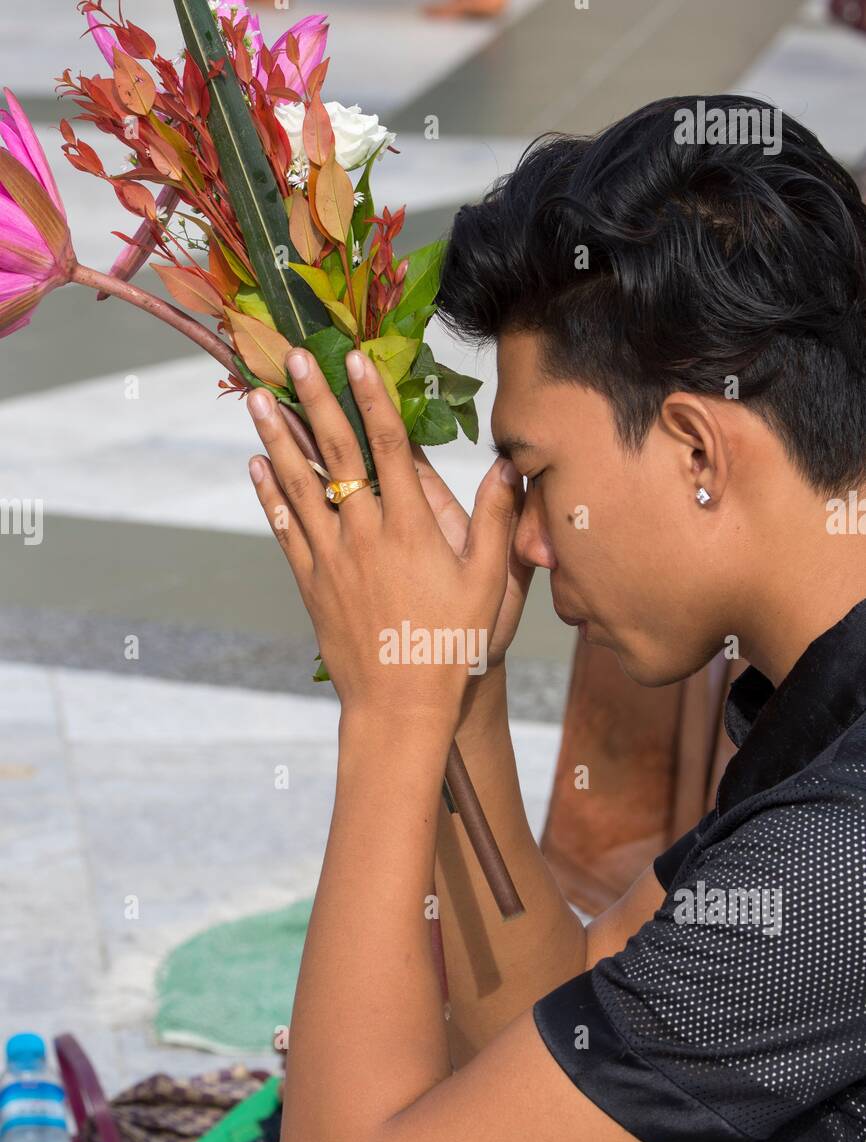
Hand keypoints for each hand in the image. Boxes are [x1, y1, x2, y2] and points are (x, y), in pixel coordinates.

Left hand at [246, 347, 518, 728]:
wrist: (399, 705)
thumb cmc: (452, 646)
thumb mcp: (489, 584)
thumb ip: (498, 522)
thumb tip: (509, 467)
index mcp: (411, 527)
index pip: (390, 447)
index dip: (371, 398)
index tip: (355, 359)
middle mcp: (365, 534)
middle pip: (336, 453)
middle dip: (316, 400)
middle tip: (293, 357)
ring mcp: (332, 558)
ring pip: (299, 485)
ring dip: (277, 439)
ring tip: (258, 399)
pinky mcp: (312, 583)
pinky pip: (285, 530)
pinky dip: (269, 496)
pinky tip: (255, 467)